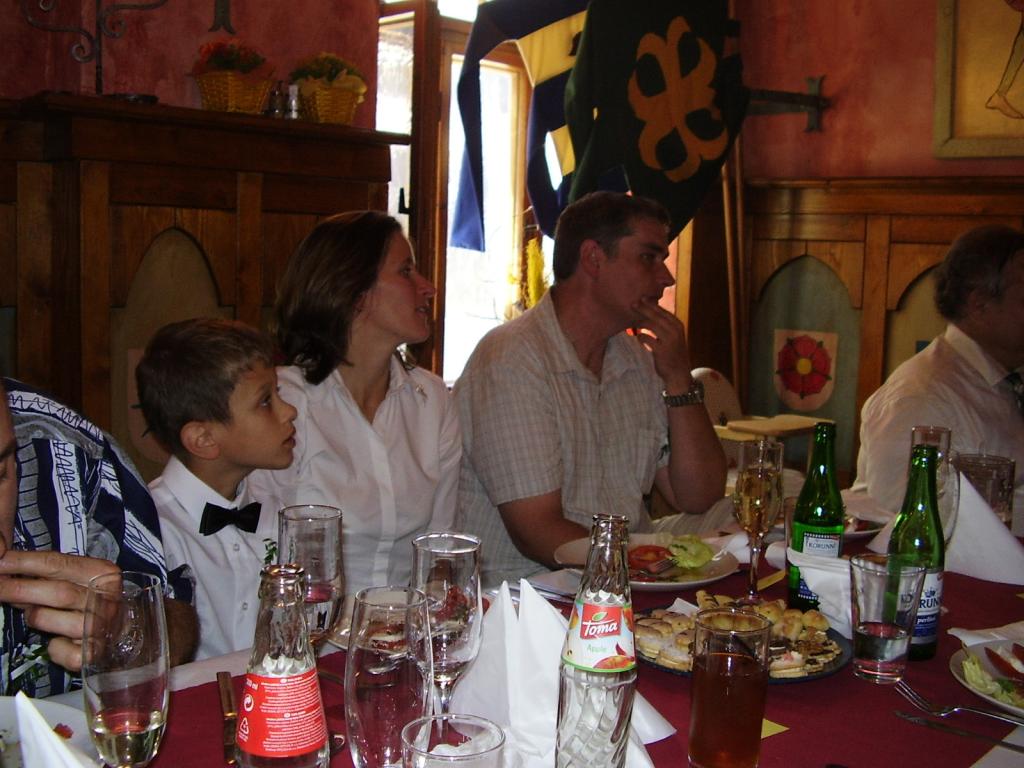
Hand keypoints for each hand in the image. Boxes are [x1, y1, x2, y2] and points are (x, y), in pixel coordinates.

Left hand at [0, 549, 119, 670]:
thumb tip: (7, 564)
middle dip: (18, 588)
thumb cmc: (92, 601)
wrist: (125, 634)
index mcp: (104, 574)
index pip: (58, 563)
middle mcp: (106, 600)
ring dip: (35, 615)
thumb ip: (50, 572)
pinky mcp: (92, 654)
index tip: (0, 560)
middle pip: (56, 592)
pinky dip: (53, 646)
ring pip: (48, 619)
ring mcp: (100, 628)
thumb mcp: (77, 579)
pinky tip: (57, 640)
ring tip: (34, 612)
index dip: (24, 561)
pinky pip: (58, 650)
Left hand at [632, 299, 692, 391]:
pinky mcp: (661, 350)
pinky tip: (638, 337)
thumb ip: (665, 326)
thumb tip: (650, 312)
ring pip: (650, 324)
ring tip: (632, 321)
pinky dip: (640, 336)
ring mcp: (669, 340)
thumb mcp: (673, 337)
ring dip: (639, 322)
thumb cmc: (673, 354)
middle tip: (632, 304)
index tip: (641, 298)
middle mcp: (675, 330)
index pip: (663, 311)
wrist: (679, 374)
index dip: (651, 304)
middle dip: (643, 308)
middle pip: (656, 315)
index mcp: (678, 325)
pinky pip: (645, 338)